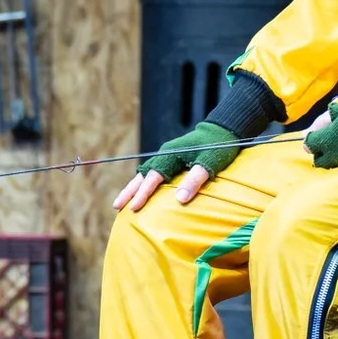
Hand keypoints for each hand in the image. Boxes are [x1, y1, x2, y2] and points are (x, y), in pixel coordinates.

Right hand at [115, 121, 239, 212]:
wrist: (221, 130)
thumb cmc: (216, 147)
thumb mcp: (209, 163)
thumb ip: (194, 180)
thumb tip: (179, 200)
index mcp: (170, 155)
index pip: (153, 177)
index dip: (143, 193)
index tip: (134, 207)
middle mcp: (164, 155)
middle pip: (141, 175)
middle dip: (129, 192)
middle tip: (116, 207)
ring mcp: (165, 157)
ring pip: (143, 174)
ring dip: (132, 188)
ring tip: (120, 203)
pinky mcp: (170, 160)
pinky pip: (151, 173)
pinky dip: (142, 184)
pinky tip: (138, 192)